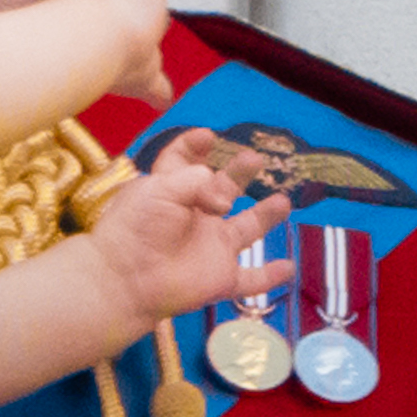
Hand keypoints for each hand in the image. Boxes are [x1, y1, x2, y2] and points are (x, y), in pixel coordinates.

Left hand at [89, 131, 292, 333]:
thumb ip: (199, 182)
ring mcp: (211, 248)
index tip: (208, 136)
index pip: (183, 163)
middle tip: (255, 157)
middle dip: (239, 172)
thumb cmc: (136, 228)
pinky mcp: (222, 278)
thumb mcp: (161, 188)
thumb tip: (225, 201)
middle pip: (223, 189)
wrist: (127, 279)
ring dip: (266, 216)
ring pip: (246, 229)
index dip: (194, 146)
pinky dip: (271, 276)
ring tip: (284, 201)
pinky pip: (252, 280)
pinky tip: (290, 268)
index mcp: (171, 191)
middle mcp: (195, 217)